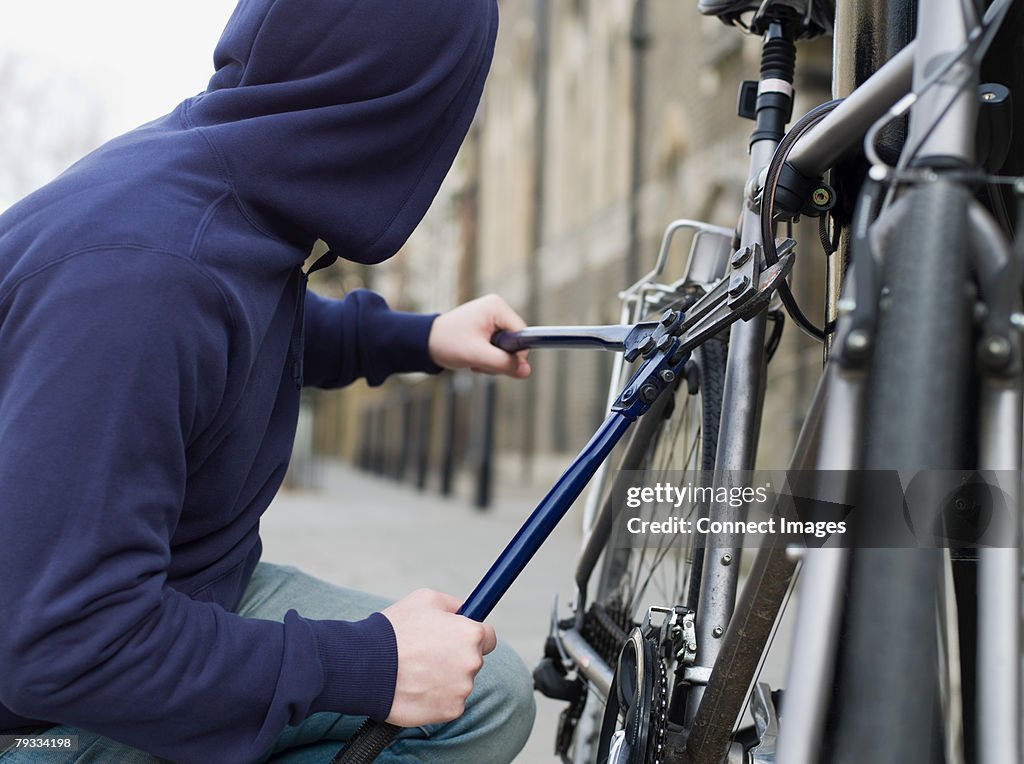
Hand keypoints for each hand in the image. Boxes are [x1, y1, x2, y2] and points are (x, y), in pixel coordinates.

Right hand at [381, 589, 496, 726]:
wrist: (366, 665)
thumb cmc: (394, 630)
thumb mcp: (426, 600)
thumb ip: (454, 605)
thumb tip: (465, 611)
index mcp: (471, 634)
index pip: (488, 637)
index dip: (471, 636)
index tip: (458, 639)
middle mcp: (472, 663)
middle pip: (472, 660)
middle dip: (454, 657)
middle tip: (426, 654)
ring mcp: (462, 690)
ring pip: (459, 683)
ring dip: (444, 679)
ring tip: (415, 671)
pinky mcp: (449, 711)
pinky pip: (447, 703)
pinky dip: (434, 698)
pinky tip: (415, 687)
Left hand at [428, 294, 530, 377]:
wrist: (425, 343)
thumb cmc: (447, 343)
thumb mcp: (477, 355)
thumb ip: (504, 363)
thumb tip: (527, 372)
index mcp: (497, 307)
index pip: (522, 333)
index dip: (516, 353)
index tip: (499, 364)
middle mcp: (497, 308)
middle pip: (515, 342)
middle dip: (500, 358)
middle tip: (480, 362)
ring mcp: (492, 317)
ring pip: (507, 348)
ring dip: (493, 360)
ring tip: (475, 360)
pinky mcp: (488, 327)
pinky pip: (499, 348)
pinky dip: (489, 357)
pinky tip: (474, 358)